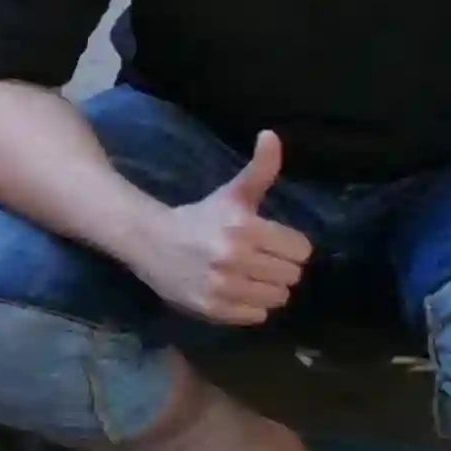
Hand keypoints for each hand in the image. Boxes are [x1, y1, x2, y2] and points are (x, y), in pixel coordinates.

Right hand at [133, 133, 309, 328]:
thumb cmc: (198, 217)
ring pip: (277, 298)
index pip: (301, 249)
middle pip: (291, 275)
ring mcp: (222, 286)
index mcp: (244, 227)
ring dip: (267, 289)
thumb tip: (272, 134)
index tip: (269, 242)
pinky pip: (256, 316)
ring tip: (247, 277)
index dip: (288, 246)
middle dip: (279, 268)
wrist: (149, 242)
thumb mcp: (232, 193)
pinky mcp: (212, 308)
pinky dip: (250, 307)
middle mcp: (234, 258)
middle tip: (257, 260)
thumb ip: (260, 168)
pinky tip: (234, 292)